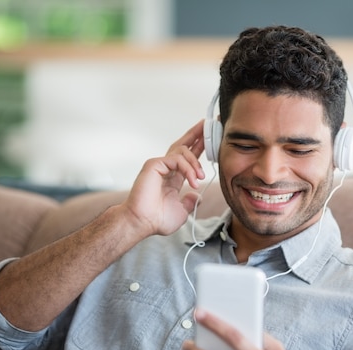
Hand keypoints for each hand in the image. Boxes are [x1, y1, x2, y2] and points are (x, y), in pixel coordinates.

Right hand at [120, 120, 205, 237]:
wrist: (142, 223)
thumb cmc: (157, 219)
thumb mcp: (181, 211)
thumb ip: (189, 202)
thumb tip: (197, 196)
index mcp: (172, 177)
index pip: (187, 157)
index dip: (198, 147)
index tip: (210, 139)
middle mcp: (165, 168)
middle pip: (182, 145)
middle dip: (196, 134)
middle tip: (208, 124)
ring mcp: (159, 165)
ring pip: (182, 151)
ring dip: (196, 163)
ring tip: (200, 177)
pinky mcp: (154, 164)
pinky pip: (177, 159)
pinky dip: (188, 168)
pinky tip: (193, 180)